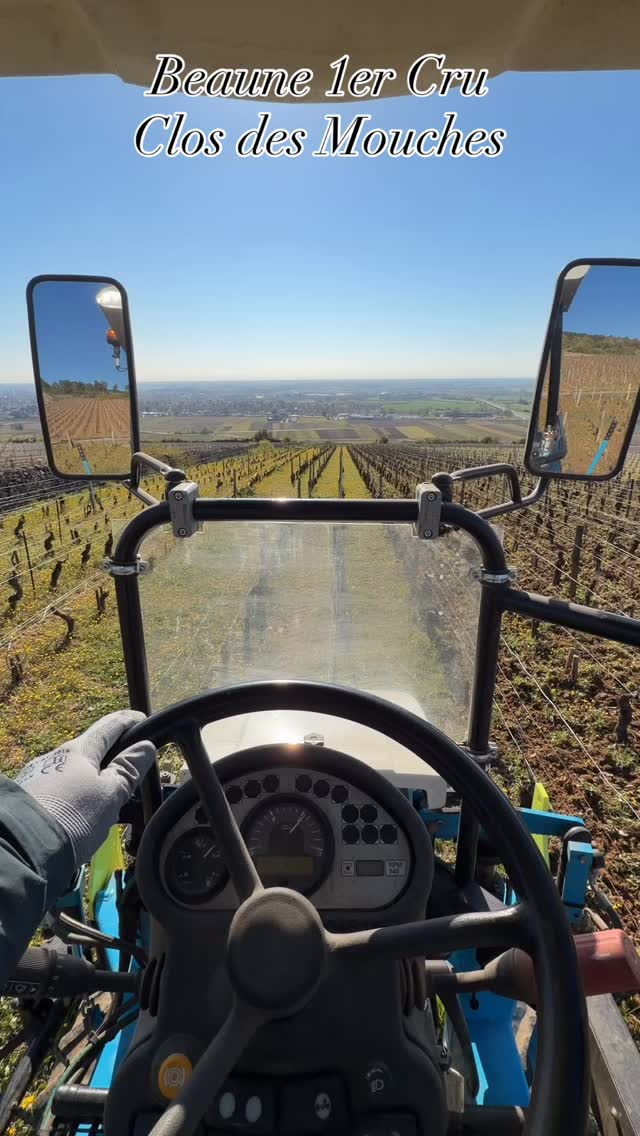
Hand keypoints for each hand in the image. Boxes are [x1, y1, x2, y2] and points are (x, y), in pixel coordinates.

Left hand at [16, 711, 156, 865]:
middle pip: (90, 750)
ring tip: (105, 805)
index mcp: (78, 750)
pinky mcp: (27, 797)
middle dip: (110, 758)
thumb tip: (145, 746)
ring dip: (91, 780)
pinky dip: (74, 795)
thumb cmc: (73, 818)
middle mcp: (55, 756)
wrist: (22, 850)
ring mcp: (37, 776)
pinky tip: (79, 815)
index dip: (129, 721)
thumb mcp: (110, 795)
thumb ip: (128, 770)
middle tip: (129, 775)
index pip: (109, 725)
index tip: (143, 720)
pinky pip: (58, 789)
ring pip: (73, 772)